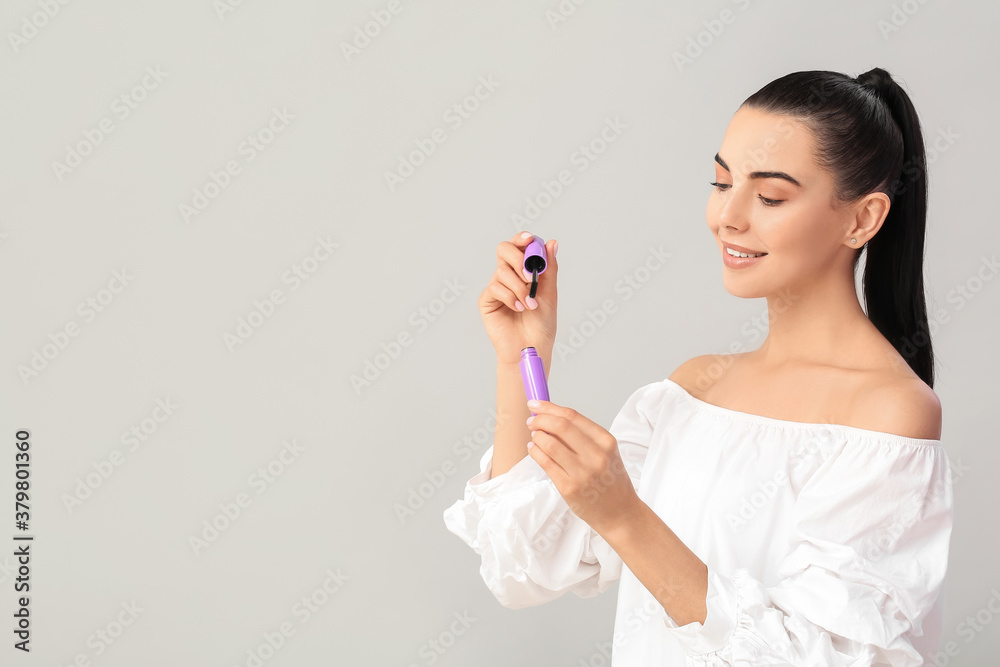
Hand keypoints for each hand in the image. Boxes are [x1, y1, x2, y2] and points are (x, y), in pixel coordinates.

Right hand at [478, 231, 558, 364]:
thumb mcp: (549, 293)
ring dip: (519, 287)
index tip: (530, 240)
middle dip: (517, 257)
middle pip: (504, 249)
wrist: (531, 347)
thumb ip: (549, 268)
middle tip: (530, 276)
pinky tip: (518, 308)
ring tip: (529, 304)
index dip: (522, 239)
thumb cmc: (541, 324)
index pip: (519, 246)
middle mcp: (508, 276)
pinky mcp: (487, 301)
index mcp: (523, 271)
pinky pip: (495, 288)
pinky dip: (509, 297)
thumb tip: (552, 242)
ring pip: (502, 271)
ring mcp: (496, 287)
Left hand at [524, 398, 641, 536]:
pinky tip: (534, 449)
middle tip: (532, 421)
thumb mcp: (606, 452)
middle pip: (560, 426)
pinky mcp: (568, 488)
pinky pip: (545, 463)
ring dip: (536, 436)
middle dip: (540, 419)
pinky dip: (535, 452)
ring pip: (549, 444)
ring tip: (535, 436)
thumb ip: (582, 435)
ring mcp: (582, 472)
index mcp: (606, 441)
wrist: (620, 513)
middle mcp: (596, 455)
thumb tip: (551, 417)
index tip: (536, 404)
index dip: (550, 407)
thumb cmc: (611, 480)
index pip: (572, 416)